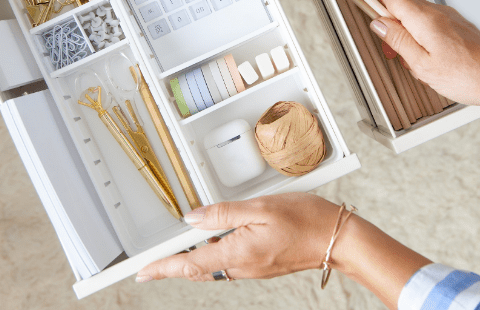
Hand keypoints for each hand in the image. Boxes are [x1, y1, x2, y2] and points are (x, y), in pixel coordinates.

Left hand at [135, 193, 341, 281]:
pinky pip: (229, 262)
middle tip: (151, 264)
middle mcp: (242, 266)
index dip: (163, 267)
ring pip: (213, 266)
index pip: (190, 264)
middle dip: (173, 265)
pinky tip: (213, 241)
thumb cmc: (306, 220)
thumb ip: (223, 213)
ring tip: (177, 250)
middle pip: (198, 268)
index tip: (143, 272)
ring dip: (193, 259)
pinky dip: (213, 255)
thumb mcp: (261, 207)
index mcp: (238, 252)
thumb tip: (193, 219)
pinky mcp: (261, 265)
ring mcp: (252, 268)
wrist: (336, 239)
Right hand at [370, 0, 479, 106]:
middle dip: (389, 26)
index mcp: (425, 19)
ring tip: (412, 62)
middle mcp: (438, 13)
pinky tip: (428, 62)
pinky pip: (431, 26)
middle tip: (389, 50)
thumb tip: (379, 24)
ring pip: (416, 18)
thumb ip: (398, 40)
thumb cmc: (469, 76)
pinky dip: (422, 40)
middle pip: (402, 6)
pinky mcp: (458, 27)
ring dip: (406, 36)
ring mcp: (450, 18)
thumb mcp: (422, 64)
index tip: (360, 3)